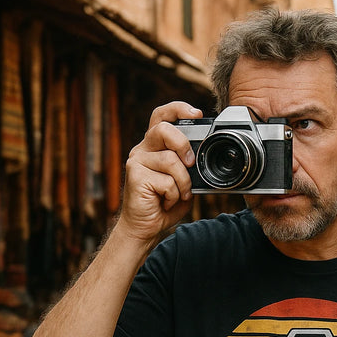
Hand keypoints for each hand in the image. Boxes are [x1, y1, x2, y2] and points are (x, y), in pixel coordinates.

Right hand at [118, 101, 203, 244]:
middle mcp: (143, 149)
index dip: (178, 109)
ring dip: (183, 183)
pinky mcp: (135, 175)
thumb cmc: (163, 204)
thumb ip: (189, 167)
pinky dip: (174, 195)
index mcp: (155, 146)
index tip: (196, 114)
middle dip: (183, 145)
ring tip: (178, 194)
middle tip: (190, 163)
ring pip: (170, 160)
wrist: (145, 227)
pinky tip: (165, 202)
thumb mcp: (183, 181)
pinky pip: (166, 181)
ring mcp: (137, 161)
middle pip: (164, 129)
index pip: (162, 116)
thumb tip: (201, 158)